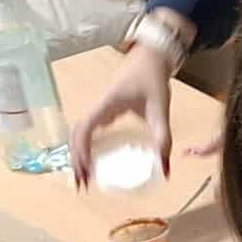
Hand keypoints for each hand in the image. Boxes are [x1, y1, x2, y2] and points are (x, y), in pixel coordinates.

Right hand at [73, 36, 187, 183]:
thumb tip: (164, 169)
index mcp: (108, 104)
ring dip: (78, 154)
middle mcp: (99, 106)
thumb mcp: (160, 110)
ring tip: (84, 177)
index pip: (86, 128)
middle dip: (76, 159)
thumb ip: (163, 138)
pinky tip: (92, 162)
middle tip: (82, 184)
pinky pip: (89, 130)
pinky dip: (86, 147)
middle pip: (77, 134)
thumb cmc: (153, 80)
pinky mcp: (104, 111)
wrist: (150, 58)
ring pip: (80, 132)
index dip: (82, 150)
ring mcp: (100, 108)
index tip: (86, 170)